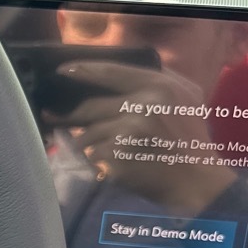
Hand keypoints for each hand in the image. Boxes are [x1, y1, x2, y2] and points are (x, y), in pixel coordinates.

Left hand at [44, 60, 235, 213]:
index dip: (83, 70)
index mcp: (158, 86)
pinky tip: (107, 164)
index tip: (63, 71)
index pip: (110, 73)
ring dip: (88, 143)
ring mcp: (127, 131)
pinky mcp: (116, 156)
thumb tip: (121, 67)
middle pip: (90, 107)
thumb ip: (159, 77)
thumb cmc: (190, 139)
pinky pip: (91, 154)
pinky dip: (94, 160)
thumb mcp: (187, 97)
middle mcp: (142, 105)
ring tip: (103, 150)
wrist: (196, 179)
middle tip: (51, 116)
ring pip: (87, 134)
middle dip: (69, 115)